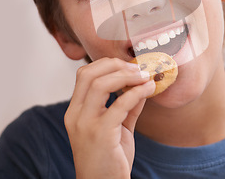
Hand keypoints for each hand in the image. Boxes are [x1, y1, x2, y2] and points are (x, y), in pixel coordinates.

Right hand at [64, 58, 154, 178]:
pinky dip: (137, 92)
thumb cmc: (109, 159)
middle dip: (115, 65)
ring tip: (145, 77)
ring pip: (100, 84)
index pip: (84, 75)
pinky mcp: (100, 134)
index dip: (107, 64)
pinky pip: (119, 104)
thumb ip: (127, 107)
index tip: (129, 66)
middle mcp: (75, 115)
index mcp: (75, 112)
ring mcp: (85, 124)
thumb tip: (142, 85)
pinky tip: (149, 89)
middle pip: (88, 73)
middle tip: (137, 68)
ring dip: (127, 76)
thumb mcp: (118, 128)